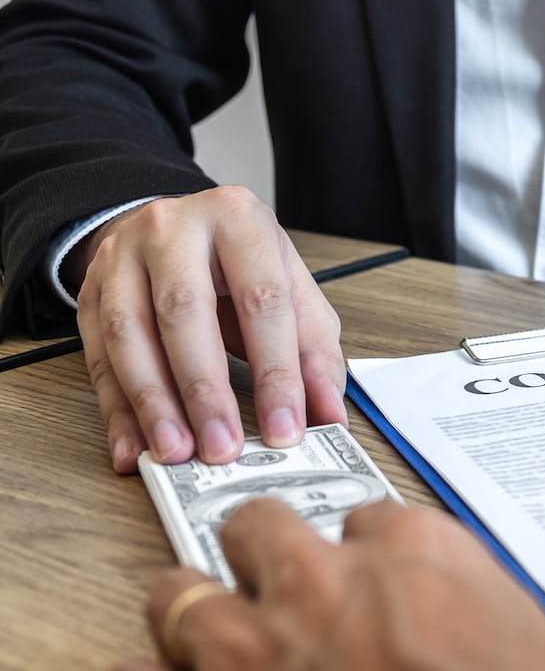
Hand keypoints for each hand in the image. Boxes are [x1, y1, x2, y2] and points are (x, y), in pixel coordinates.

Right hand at [71, 186, 346, 472]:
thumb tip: (330, 415)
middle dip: (204, 390)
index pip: (263, 300)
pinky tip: (133, 445)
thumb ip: (316, 352)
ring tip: (177, 452)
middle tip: (222, 447)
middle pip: (185, 313)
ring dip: (153, 404)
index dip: (276, 371)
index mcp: (238, 219)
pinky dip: (115, 410)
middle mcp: (174, 228)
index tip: (285, 428)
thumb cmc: (241, 264)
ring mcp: (122, 256)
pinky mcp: (88, 291)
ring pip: (128, 334)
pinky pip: (97, 356)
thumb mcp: (293, 290)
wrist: (176, 228)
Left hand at [99, 499, 544, 670]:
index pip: (370, 520)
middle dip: (264, 558)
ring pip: (177, 595)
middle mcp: (323, 589)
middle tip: (275, 593)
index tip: (367, 582)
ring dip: (191, 617)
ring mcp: (246, 657)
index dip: (366, 556)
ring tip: (204, 644)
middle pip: (260, 529)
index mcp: (420, 561)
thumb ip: (540, 646)